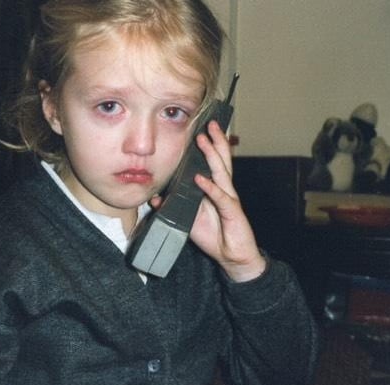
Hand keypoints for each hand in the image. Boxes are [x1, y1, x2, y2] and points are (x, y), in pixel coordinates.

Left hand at [190, 121, 265, 281]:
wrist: (233, 256)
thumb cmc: (214, 235)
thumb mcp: (190, 220)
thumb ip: (175, 208)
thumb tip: (156, 198)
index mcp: (216, 189)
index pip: (214, 163)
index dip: (209, 147)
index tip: (201, 129)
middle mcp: (225, 190)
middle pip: (221, 160)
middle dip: (215, 141)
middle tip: (209, 124)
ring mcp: (229, 199)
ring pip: (222, 172)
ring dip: (212, 155)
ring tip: (204, 140)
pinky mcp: (232, 212)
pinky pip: (220, 197)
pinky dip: (210, 187)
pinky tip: (201, 178)